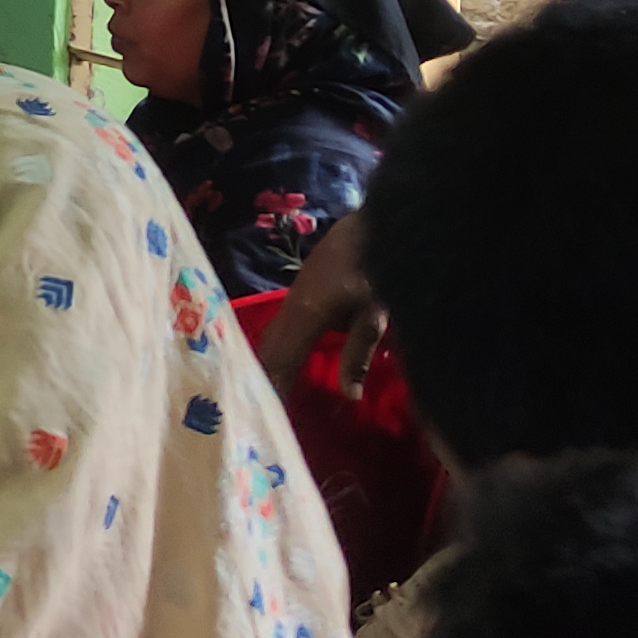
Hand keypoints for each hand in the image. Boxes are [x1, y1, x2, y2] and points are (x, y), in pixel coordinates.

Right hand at [254, 209, 378, 400]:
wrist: (378, 220)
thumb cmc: (379, 268)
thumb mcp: (374, 316)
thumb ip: (357, 355)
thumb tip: (347, 396)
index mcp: (305, 314)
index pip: (278, 359)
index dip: (271, 387)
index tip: (263, 417)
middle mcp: (291, 305)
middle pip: (268, 347)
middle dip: (263, 377)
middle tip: (258, 408)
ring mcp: (295, 294)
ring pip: (274, 335)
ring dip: (269, 361)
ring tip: (266, 389)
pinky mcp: (303, 287)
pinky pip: (283, 324)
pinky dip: (280, 346)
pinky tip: (287, 358)